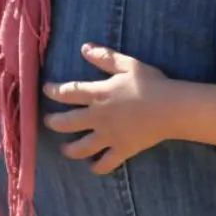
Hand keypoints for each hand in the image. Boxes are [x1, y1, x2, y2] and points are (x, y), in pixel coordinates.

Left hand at [42, 44, 170, 173]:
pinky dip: (97, 167)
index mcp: (98, 94)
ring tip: (64, 149)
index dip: (53, 91)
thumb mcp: (128, 64)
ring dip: (69, 149)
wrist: (170, 108)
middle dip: (53, 122)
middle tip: (48, 121)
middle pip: (66, 123)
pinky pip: (105, 164)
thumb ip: (105, 57)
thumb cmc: (151, 83)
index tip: (45, 90)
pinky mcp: (121, 150)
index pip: (67, 93)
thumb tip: (84, 47)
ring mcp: (108, 136)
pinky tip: (93, 166)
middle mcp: (97, 117)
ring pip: (80, 147)